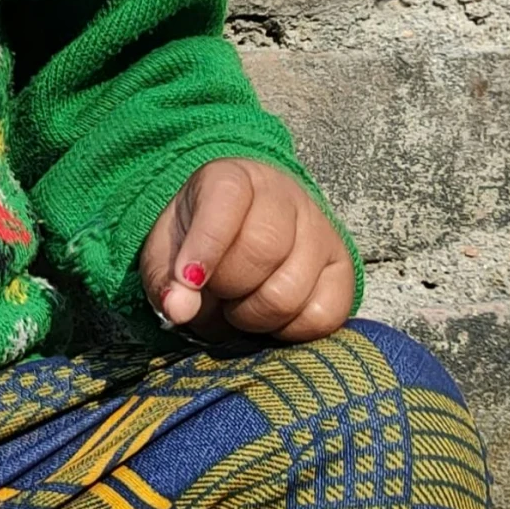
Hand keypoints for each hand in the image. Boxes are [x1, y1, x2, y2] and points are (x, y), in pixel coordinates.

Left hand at [138, 159, 354, 341]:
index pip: (226, 201)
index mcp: (233, 178)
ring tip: (239, 303)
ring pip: (289, 292)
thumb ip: (166, 278)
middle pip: (262, 250)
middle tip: (216, 291)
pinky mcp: (343, 269)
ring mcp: (320, 231)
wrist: (241, 233)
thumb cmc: (199, 241)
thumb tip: (179, 310)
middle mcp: (285, 196)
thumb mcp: (167, 251)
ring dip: (253, 315)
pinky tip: (270, 316)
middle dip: (228, 287)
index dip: (205, 247)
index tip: (189, 280)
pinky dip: (288, 330)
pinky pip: (322, 316)